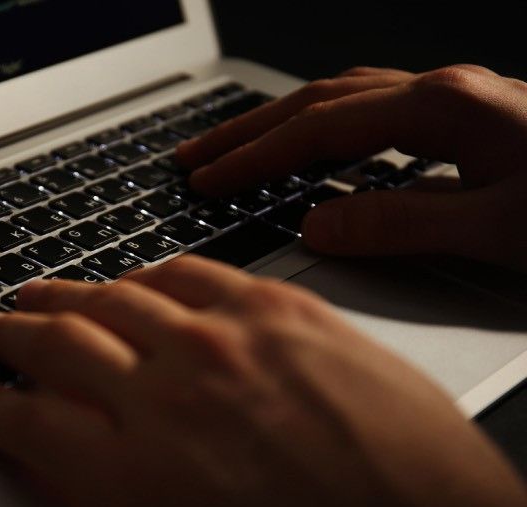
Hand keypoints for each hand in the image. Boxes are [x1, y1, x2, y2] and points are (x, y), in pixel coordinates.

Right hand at [0, 256, 526, 506]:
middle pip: (56, 343)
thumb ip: (106, 506)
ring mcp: (224, 344)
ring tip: (42, 292)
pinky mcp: (279, 311)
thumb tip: (64, 467)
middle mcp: (167, 397)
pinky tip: (134, 276)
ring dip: (66, 294)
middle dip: (9, 334)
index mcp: (133, 476)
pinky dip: (149, 273)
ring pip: (114, 298)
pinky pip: (192, 272)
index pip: (23, 422)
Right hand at [176, 65, 526, 270]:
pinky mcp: (473, 118)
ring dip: (283, 123)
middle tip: (194, 156)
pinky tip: (321, 150)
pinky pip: (377, 111)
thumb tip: (319, 225)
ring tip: (239, 148)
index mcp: (442, 109)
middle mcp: (445, 91)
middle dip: (249, 130)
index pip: (316, 130)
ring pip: (345, 99)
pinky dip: (328, 127)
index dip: (252, 158)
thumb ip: (400, 224)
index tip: (204, 181)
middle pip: (319, 100)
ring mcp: (460, 99)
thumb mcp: (500, 231)